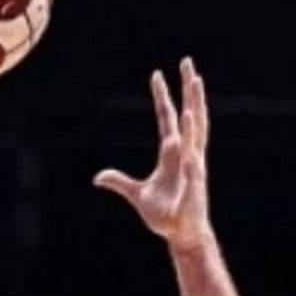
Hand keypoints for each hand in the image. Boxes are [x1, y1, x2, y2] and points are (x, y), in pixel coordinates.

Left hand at [94, 58, 213, 250]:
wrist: (180, 234)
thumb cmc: (165, 215)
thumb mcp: (136, 194)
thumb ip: (119, 182)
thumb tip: (98, 177)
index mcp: (171, 153)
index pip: (167, 118)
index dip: (163, 97)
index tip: (157, 74)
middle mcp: (185, 152)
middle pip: (188, 113)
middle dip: (187, 88)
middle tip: (187, 62)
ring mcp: (192, 163)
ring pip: (196, 127)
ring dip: (196, 103)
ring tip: (196, 80)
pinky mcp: (195, 178)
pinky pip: (192, 152)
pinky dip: (191, 135)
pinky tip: (189, 117)